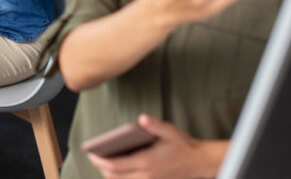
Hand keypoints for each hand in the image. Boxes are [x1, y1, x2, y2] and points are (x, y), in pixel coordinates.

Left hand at [86, 114, 226, 178]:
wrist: (200, 163)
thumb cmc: (182, 145)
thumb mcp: (169, 131)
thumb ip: (155, 126)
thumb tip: (142, 118)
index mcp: (146, 162)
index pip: (115, 165)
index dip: (99, 161)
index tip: (90, 154)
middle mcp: (145, 176)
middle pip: (114, 177)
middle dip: (101, 168)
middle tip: (94, 157)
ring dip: (110, 175)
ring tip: (104, 163)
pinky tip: (118, 171)